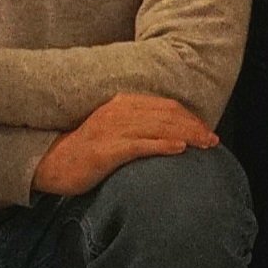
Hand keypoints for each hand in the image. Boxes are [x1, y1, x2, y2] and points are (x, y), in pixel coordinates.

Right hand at [33, 91, 219, 197]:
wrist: (54, 164)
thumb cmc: (88, 151)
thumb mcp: (114, 130)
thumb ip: (138, 126)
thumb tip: (170, 134)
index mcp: (123, 103)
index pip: (166, 106)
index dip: (190, 117)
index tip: (207, 131)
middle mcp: (120, 111)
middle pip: (167, 115)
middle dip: (194, 126)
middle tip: (213, 141)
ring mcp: (113, 129)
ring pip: (159, 127)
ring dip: (187, 135)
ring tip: (205, 144)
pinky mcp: (107, 150)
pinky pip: (140, 145)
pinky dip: (162, 145)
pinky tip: (180, 149)